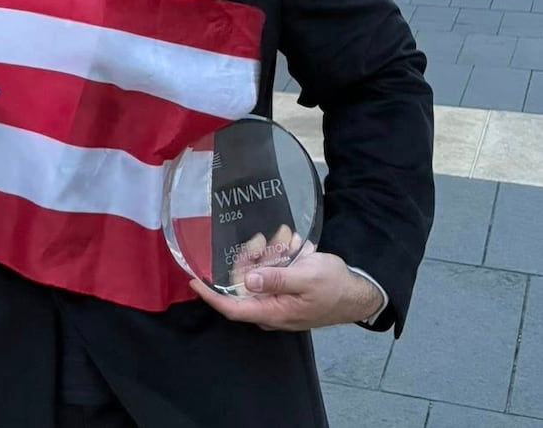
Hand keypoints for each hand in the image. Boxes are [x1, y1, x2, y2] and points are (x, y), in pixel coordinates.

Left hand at [191, 251, 383, 331]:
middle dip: (251, 257)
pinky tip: (295, 246)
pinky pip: (270, 271)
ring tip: (290, 241)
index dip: (210, 295)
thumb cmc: (333, 287)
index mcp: (272, 311)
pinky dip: (278, 257)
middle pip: (243, 281)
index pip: (232, 307)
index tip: (193, 280)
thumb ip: (277, 279)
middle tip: (265, 239)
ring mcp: (276, 299)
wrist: (357, 292)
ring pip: (257, 272)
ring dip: (269, 254)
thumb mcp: (307, 277)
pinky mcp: (282, 289)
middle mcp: (269, 308)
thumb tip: (248, 282)